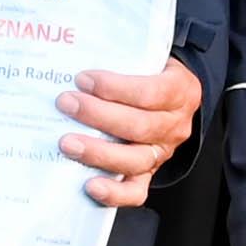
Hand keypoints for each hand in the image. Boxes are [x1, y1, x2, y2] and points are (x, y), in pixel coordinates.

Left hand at [56, 58, 204, 207]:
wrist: (172, 97)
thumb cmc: (150, 73)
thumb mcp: (149, 58)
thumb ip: (124, 57)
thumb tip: (75, 52)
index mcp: (179, 91)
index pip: (150, 92)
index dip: (115, 88)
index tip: (83, 78)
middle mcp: (174, 125)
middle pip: (139, 126)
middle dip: (98, 115)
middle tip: (66, 103)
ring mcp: (162, 152)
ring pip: (135, 159)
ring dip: (98, 152)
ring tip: (67, 143)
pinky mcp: (149, 173)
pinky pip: (136, 192)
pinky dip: (114, 193)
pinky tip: (90, 185)